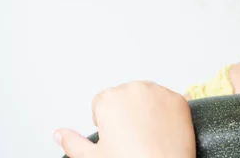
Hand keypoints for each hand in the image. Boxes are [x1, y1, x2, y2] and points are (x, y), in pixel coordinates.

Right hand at [54, 81, 195, 157]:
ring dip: (146, 109)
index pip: (102, 102)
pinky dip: (167, 112)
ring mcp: (160, 92)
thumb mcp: (93, 157)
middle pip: (126, 95)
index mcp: (110, 98)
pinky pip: (169, 101)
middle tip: (131, 138)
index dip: (106, 121)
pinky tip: (163, 130)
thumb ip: (73, 142)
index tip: (114, 136)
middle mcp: (135, 88)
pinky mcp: (180, 99)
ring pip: (148, 96)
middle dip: (126, 112)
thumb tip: (59, 134)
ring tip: (147, 135)